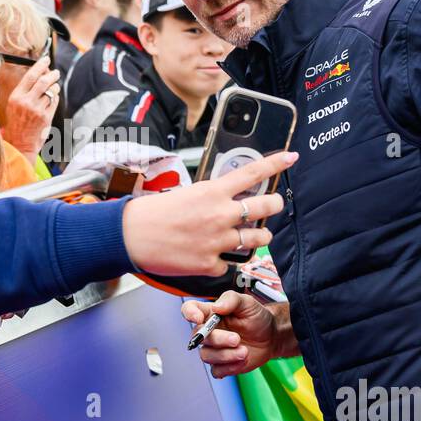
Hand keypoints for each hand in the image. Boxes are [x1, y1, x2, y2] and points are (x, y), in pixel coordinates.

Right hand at [0, 56, 60, 155]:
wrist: (20, 143)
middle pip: (43, 81)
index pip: (30, 76)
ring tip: (53, 87)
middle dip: (52, 74)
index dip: (40, 65)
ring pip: (51, 90)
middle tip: (55, 72)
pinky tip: (52, 98)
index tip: (46, 60)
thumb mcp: (14, 104)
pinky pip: (54, 101)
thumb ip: (26, 89)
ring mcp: (37, 110)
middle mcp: (26, 102)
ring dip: (55, 86)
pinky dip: (55, 97)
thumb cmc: (17, 122)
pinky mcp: (46, 117)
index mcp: (16, 97)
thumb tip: (40, 72)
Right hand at [123, 151, 294, 275]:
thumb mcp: (186, 193)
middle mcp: (219, 215)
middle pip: (266, 207)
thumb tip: (228, 198)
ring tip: (254, 235)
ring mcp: (217, 241)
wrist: (130, 236)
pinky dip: (226, 259)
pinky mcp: (210, 263)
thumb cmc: (152, 213)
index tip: (290, 157)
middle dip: (274, 205)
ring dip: (260, 237)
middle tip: (273, 205)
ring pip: (258, 240)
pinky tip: (216, 255)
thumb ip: (211, 196)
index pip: (253, 173)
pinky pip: (231, 262)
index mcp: (212, 192)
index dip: (276, 164)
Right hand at [182, 291, 282, 377]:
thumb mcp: (247, 303)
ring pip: (206, 356)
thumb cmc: (257, 317)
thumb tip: (216, 307)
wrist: (271, 336)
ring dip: (226, 355)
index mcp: (210, 313)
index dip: (189, 313)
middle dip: (218, 339)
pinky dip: (230, 367)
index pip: (189, 309)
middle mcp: (209, 331)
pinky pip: (216, 371)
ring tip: (244, 351)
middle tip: (237, 339)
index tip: (199, 318)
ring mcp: (214, 349)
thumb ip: (231, 300)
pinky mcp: (222, 364)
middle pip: (198, 337)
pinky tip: (242, 360)